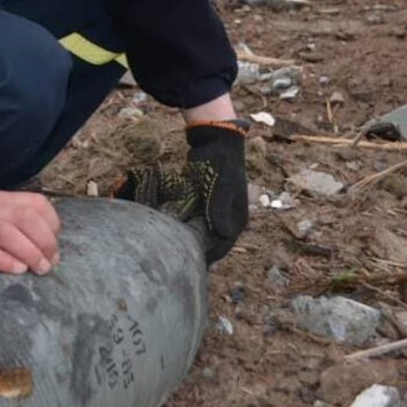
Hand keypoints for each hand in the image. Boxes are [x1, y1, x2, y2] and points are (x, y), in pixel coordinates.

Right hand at [0, 191, 60, 274]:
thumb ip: (6, 224)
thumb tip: (38, 244)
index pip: (34, 204)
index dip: (51, 225)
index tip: (53, 246)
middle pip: (26, 216)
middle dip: (45, 241)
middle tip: (49, 264)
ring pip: (7, 230)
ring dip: (30, 251)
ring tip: (38, 270)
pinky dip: (2, 258)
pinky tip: (15, 270)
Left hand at [113, 119, 249, 263]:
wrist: (215, 141)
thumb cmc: (219, 163)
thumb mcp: (220, 185)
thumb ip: (219, 209)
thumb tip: (223, 235)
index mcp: (236, 218)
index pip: (221, 246)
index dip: (206, 257)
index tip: (186, 265)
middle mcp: (228, 219)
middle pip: (212, 243)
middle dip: (196, 252)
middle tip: (174, 261)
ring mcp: (217, 212)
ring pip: (203, 234)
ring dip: (190, 241)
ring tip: (170, 250)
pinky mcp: (205, 204)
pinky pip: (196, 223)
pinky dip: (186, 228)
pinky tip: (170, 233)